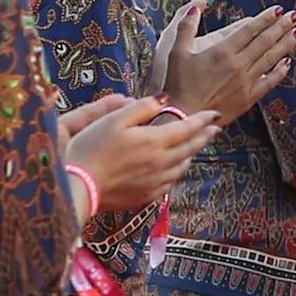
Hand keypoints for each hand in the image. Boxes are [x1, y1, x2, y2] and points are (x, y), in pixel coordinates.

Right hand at [62, 93, 222, 216]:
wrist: (80, 187)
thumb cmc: (92, 149)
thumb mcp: (114, 120)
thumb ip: (141, 108)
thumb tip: (163, 99)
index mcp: (155, 141)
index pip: (187, 128)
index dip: (202, 120)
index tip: (214, 114)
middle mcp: (162, 162)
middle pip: (190, 148)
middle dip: (204, 136)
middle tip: (215, 129)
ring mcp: (156, 182)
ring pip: (183, 166)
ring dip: (192, 154)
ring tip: (195, 146)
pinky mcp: (148, 196)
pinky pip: (170, 182)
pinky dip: (177, 171)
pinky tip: (175, 169)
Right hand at [157, 0, 295, 124]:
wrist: (183, 116)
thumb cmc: (178, 84)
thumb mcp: (176, 51)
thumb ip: (186, 26)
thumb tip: (197, 6)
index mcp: (222, 51)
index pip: (250, 30)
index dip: (265, 18)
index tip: (278, 9)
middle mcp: (238, 65)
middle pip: (265, 41)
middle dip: (282, 27)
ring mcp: (246, 82)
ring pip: (270, 59)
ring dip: (285, 45)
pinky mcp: (248, 98)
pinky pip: (268, 82)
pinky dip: (279, 72)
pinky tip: (287, 63)